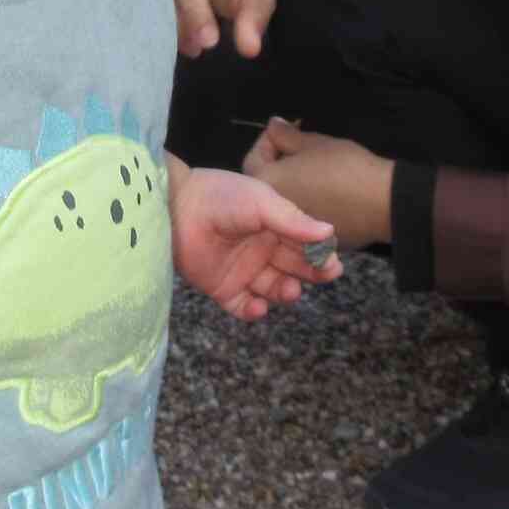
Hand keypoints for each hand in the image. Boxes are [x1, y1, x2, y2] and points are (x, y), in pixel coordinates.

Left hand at [169, 153, 337, 321]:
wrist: (175, 207)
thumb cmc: (220, 197)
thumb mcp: (261, 202)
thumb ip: (293, 220)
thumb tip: (329, 232)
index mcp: (273, 225)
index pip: (304, 244)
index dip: (320, 254)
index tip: (333, 263)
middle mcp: (261, 249)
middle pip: (294, 267)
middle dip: (311, 273)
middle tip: (323, 275)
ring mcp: (242, 270)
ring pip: (273, 289)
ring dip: (285, 292)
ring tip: (289, 290)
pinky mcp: (221, 287)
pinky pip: (243, 306)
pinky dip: (254, 311)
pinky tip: (260, 306)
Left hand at [241, 119, 394, 251]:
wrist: (383, 204)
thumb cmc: (346, 169)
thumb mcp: (315, 142)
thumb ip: (286, 134)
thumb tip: (274, 125)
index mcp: (268, 183)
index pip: (254, 158)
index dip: (269, 139)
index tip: (287, 130)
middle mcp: (274, 211)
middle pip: (268, 183)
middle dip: (280, 163)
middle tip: (299, 148)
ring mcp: (293, 231)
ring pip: (285, 203)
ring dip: (295, 185)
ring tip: (314, 167)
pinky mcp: (314, 243)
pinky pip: (303, 219)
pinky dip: (309, 203)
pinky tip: (326, 191)